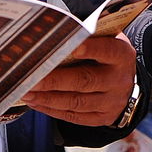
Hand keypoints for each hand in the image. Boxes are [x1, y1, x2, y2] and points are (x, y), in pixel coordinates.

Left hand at [21, 34, 135, 125]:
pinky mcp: (102, 117)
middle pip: (85, 80)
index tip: (71, 47)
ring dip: (48, 98)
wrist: (124, 81)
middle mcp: (119, 80)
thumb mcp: (105, 39)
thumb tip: (51, 35)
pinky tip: (36, 102)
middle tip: (31, 79)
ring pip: (77, 102)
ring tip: (26, 92)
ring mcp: (112, 102)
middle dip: (55, 81)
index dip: (90, 49)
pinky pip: (74, 116)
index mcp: (121, 55)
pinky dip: (52, 110)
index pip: (107, 50)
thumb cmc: (106, 53)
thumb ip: (86, 37)